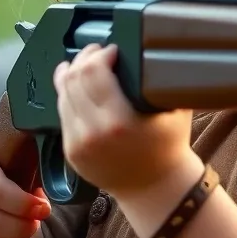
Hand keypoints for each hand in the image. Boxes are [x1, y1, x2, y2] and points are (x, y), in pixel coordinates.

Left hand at [52, 43, 195, 200]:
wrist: (155, 188)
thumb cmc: (169, 146)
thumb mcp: (175, 110)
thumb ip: (163, 80)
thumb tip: (153, 49)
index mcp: (118, 121)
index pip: (93, 72)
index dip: (101, 53)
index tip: (114, 49)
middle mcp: (93, 132)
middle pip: (73, 78)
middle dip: (85, 58)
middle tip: (98, 51)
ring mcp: (77, 144)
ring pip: (62, 93)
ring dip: (72, 73)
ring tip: (85, 64)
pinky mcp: (70, 151)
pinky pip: (62, 112)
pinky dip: (68, 94)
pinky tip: (76, 85)